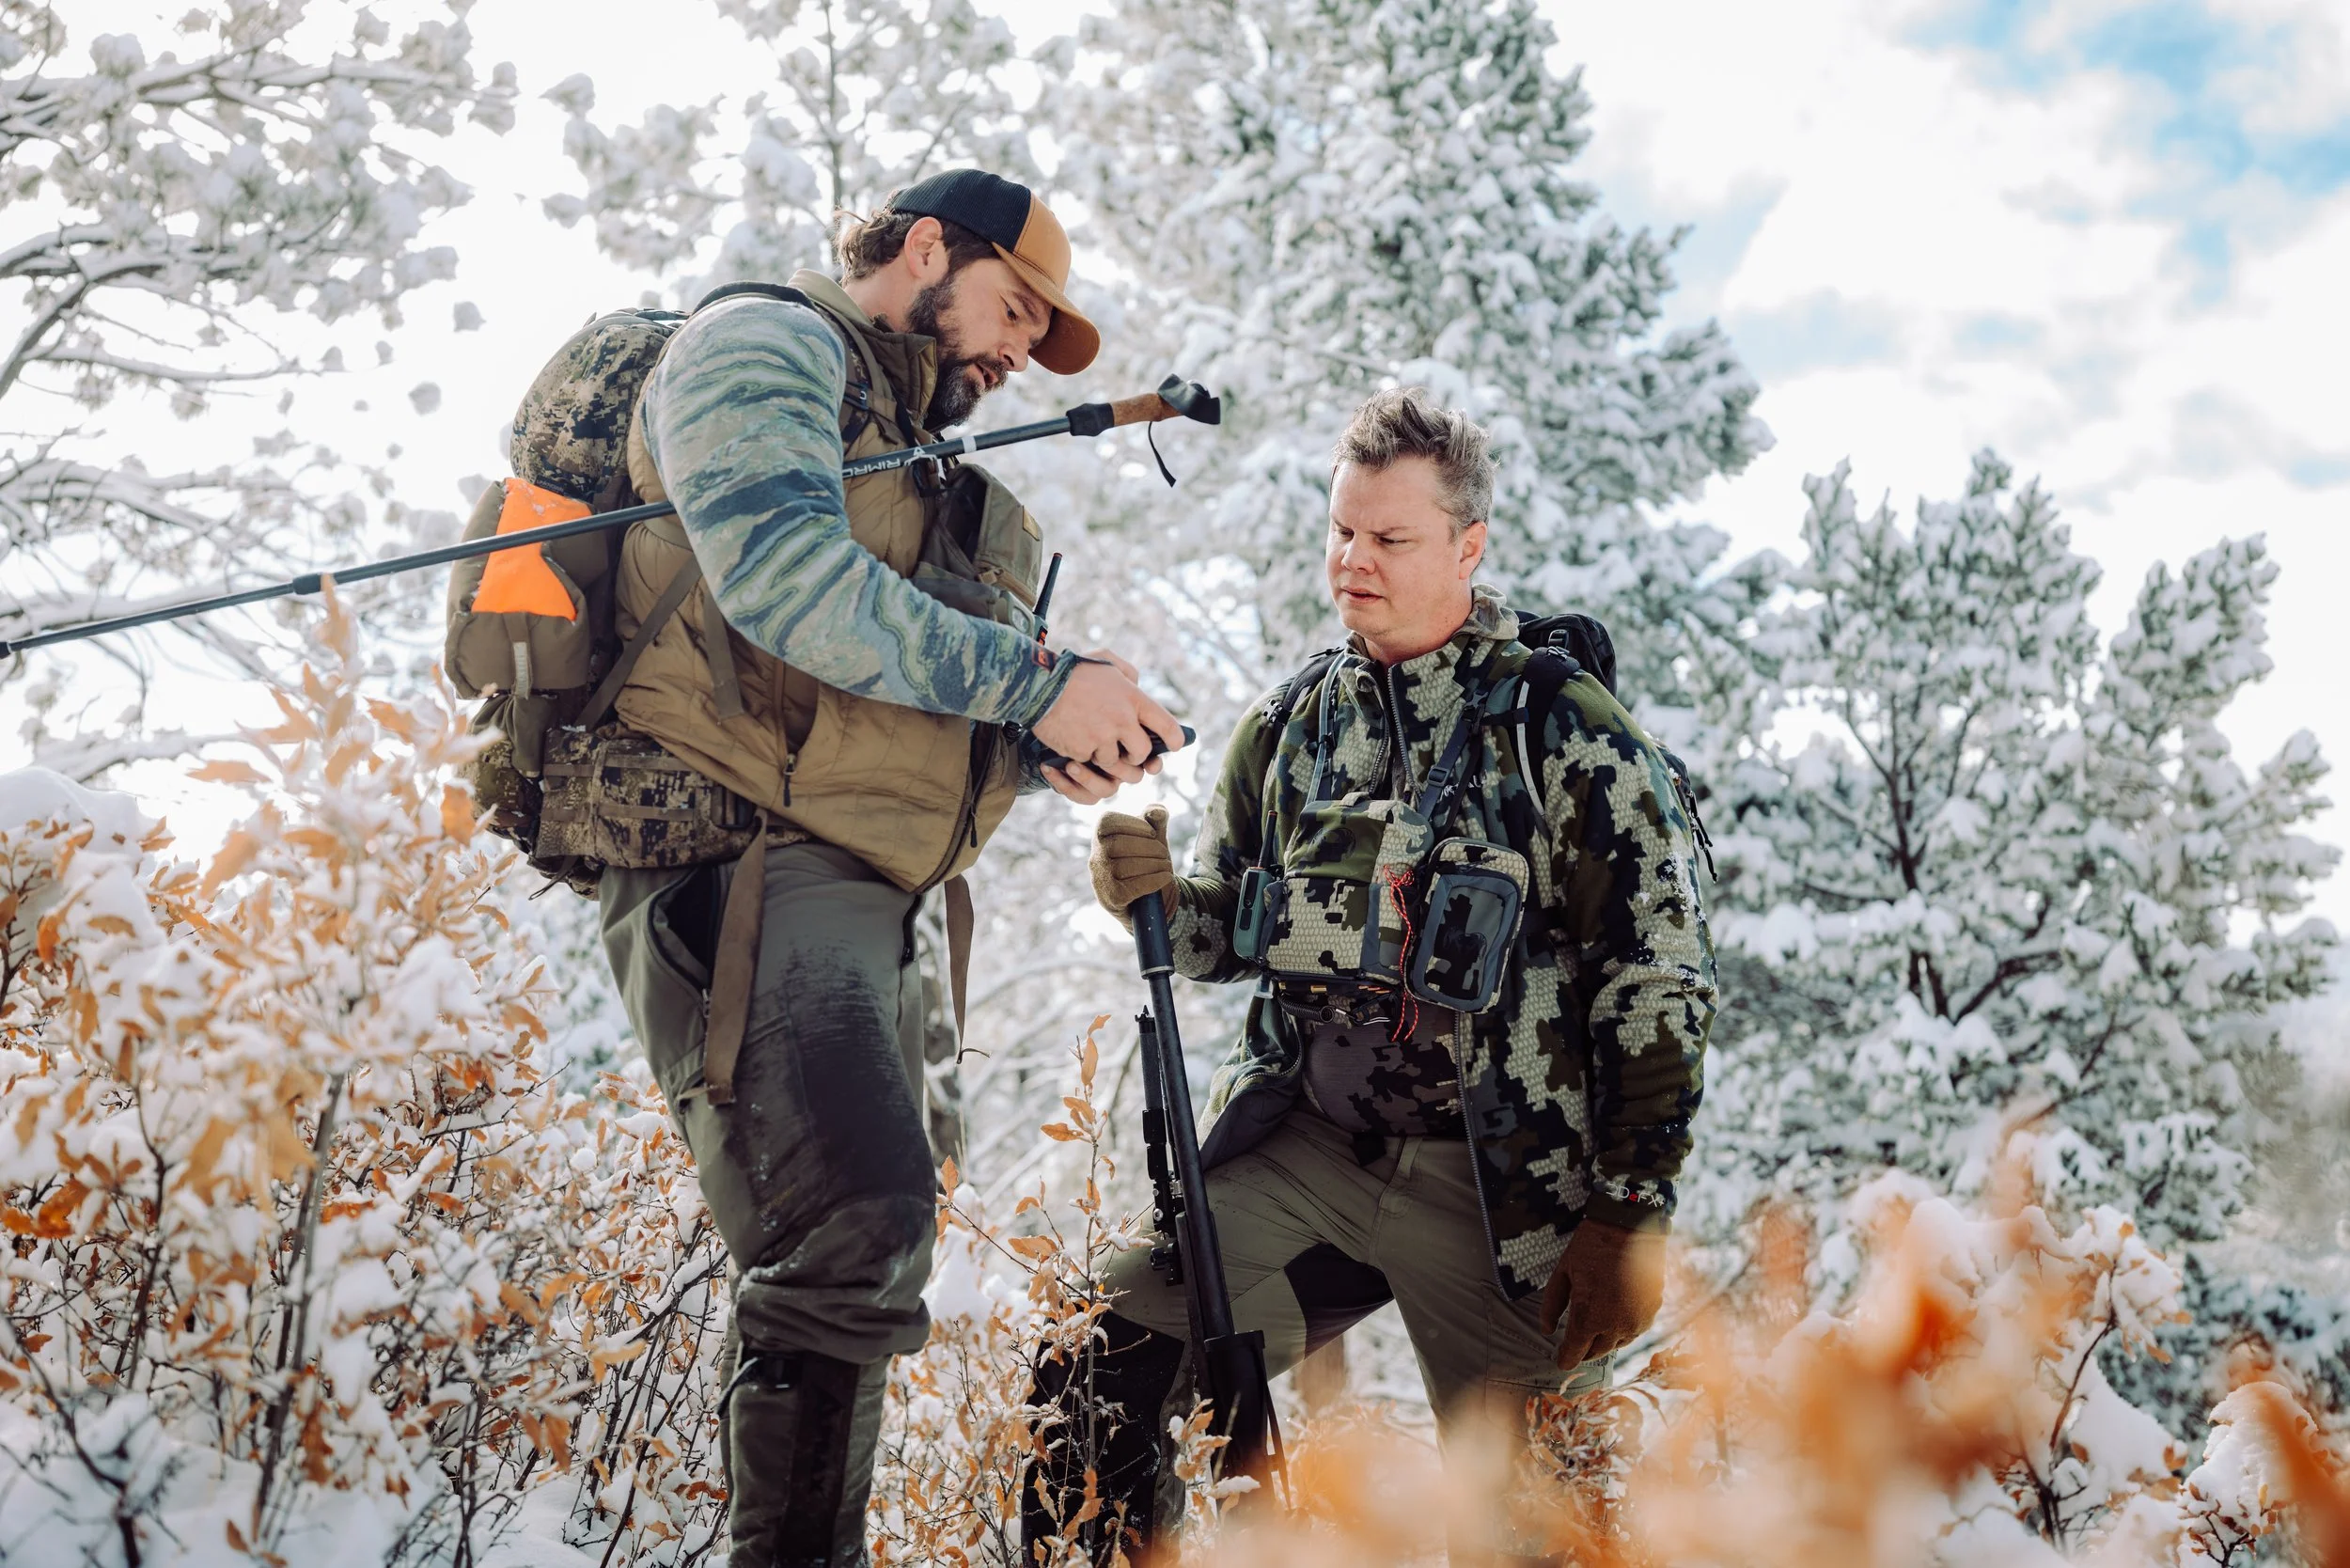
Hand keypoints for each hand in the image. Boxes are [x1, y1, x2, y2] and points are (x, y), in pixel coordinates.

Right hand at [1033, 649, 1181, 794]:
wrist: (1037, 684)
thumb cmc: (1072, 670)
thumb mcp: (1106, 661)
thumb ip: (1128, 674)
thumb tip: (1138, 687)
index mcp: (1133, 698)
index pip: (1167, 727)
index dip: (1174, 740)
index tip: (1173, 746)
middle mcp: (1122, 720)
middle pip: (1143, 753)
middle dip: (1136, 755)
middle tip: (1127, 750)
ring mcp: (1102, 738)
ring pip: (1115, 763)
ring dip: (1106, 757)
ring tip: (1094, 741)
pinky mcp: (1082, 751)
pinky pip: (1089, 763)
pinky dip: (1083, 755)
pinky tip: (1073, 738)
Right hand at [1089, 804, 1177, 926]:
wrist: (1149, 901)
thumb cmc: (1148, 862)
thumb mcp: (1154, 838)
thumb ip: (1157, 820)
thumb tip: (1157, 812)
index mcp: (1101, 837)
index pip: (1107, 822)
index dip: (1132, 824)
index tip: (1153, 832)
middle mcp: (1095, 858)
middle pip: (1118, 844)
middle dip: (1148, 847)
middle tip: (1164, 853)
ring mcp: (1100, 880)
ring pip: (1125, 866)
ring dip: (1154, 865)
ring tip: (1166, 866)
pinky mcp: (1111, 899)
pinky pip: (1133, 887)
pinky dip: (1154, 880)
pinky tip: (1166, 877)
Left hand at [1539, 1219, 1666, 1370]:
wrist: (1629, 1227)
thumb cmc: (1592, 1247)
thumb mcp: (1563, 1272)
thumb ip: (1552, 1305)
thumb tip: (1546, 1330)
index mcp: (1588, 1318)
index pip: (1574, 1352)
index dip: (1565, 1359)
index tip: (1560, 1361)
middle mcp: (1614, 1326)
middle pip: (1596, 1352)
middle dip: (1583, 1351)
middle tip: (1575, 1345)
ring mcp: (1636, 1321)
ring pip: (1616, 1344)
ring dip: (1603, 1341)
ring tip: (1594, 1331)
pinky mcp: (1651, 1312)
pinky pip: (1634, 1332)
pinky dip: (1622, 1330)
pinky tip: (1614, 1319)